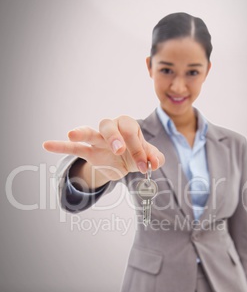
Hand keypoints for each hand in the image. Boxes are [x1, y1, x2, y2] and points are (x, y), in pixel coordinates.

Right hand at [43, 116, 164, 185]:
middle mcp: (112, 129)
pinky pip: (74, 148)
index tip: (146, 166)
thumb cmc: (135, 155)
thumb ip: (154, 157)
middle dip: (115, 137)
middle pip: (109, 125)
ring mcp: (98, 139)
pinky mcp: (89, 151)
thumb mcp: (147, 157)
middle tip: (118, 151)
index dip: (139, 149)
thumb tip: (156, 162)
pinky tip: (46, 145)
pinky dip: (60, 146)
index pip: (132, 132)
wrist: (123, 165)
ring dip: (82, 133)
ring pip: (90, 132)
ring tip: (72, 134)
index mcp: (128, 126)